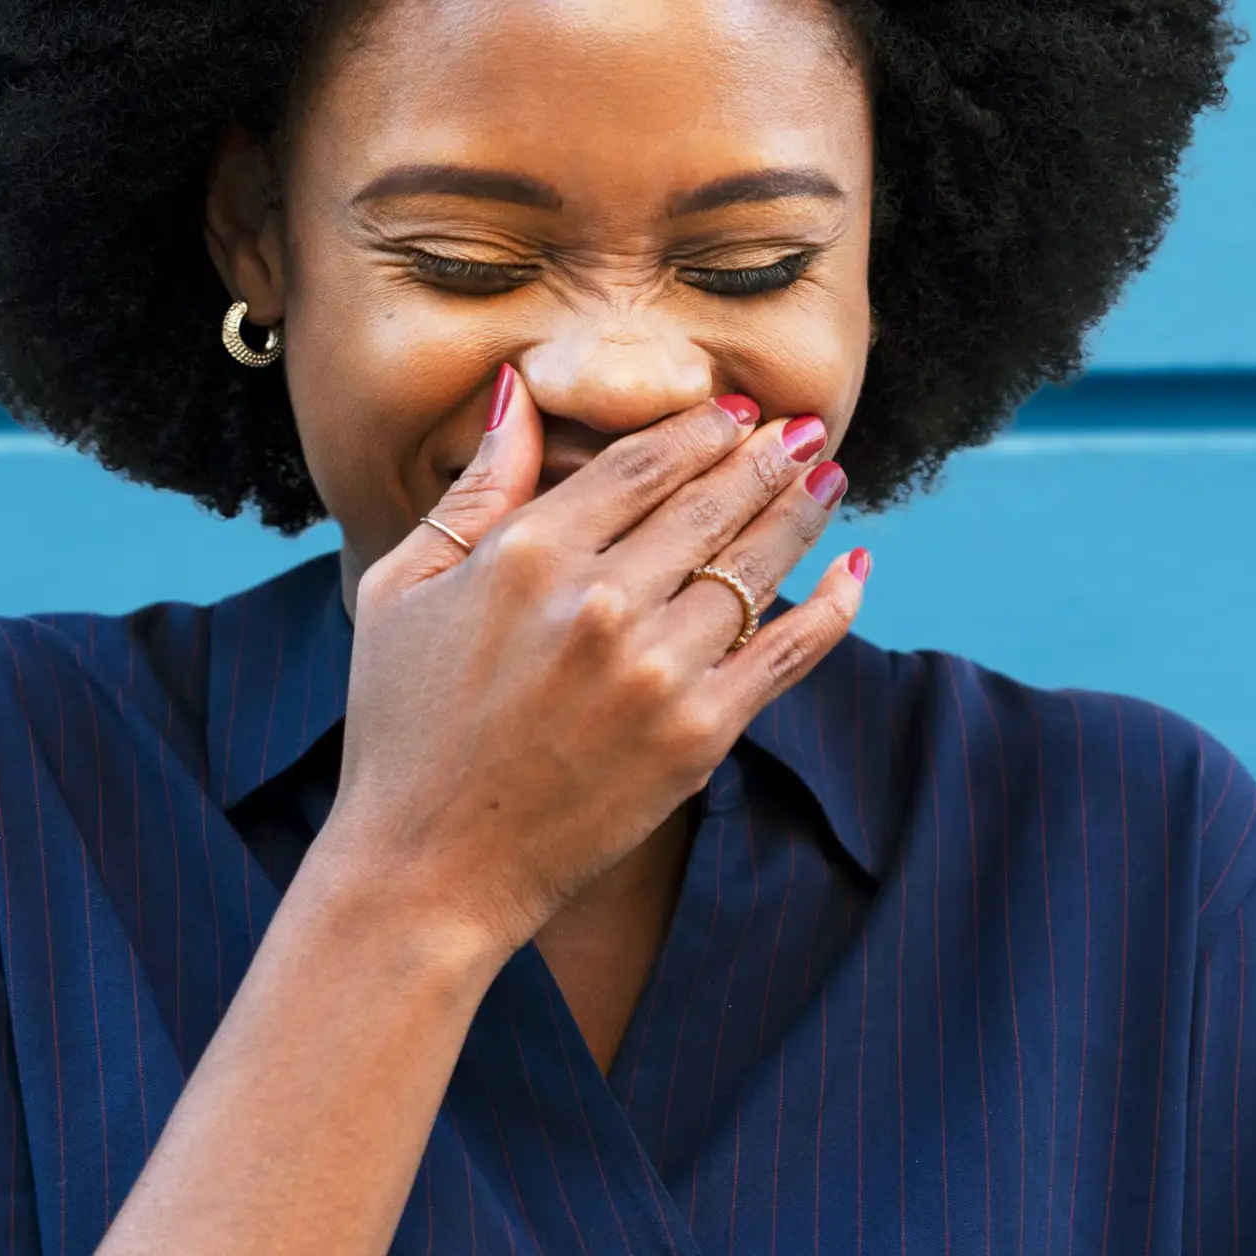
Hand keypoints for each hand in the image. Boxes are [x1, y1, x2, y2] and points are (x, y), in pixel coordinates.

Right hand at [315, 365, 868, 958]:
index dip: (700, 428)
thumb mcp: (402, 588)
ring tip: (827, 475)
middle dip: (766, 457)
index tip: (736, 408)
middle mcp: (600, 603)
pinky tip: (854, 571)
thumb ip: (476, 488)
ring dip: (802, 512)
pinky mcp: (697, 736)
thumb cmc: (401, 726)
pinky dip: (832, 607)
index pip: (642, 465)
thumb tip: (517, 388)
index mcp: (526, 556)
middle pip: (711, 503)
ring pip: (754, 566)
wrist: (429, 868)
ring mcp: (656, 671)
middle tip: (801, 427)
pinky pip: (787, 653)